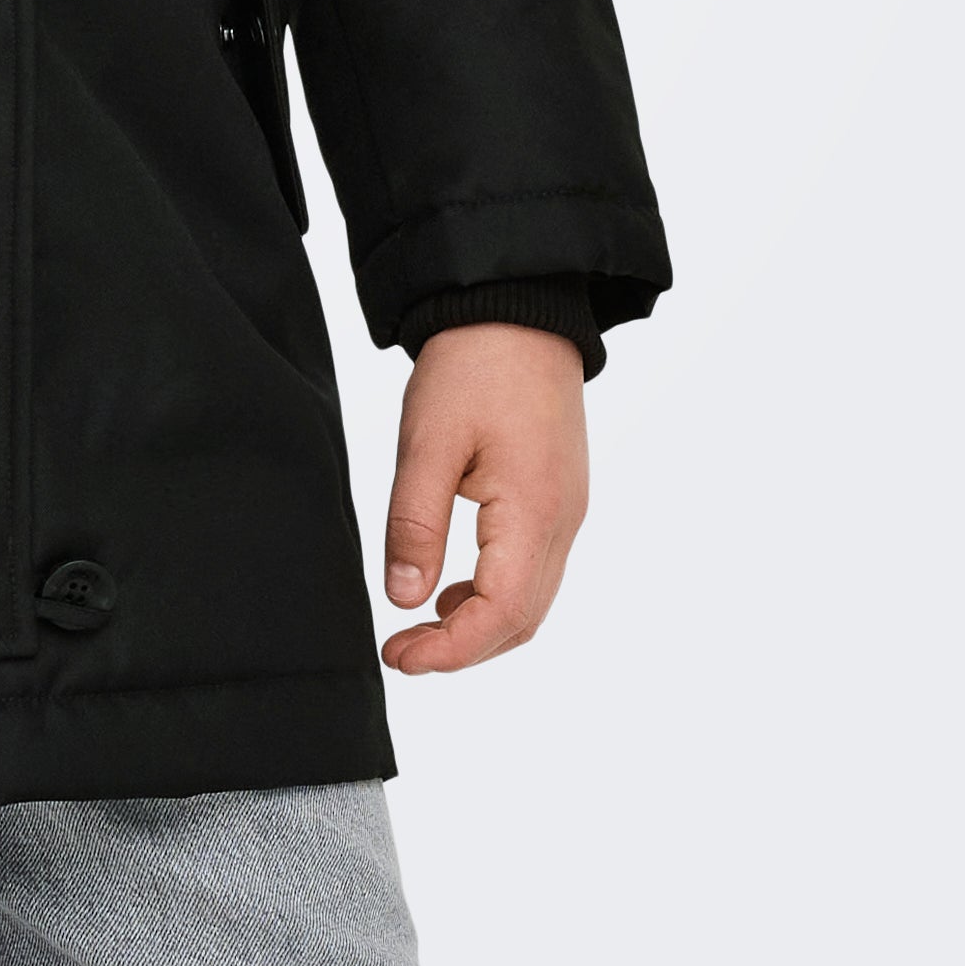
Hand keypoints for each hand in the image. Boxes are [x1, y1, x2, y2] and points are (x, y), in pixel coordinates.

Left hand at [379, 322, 587, 676]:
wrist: (517, 309)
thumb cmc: (472, 366)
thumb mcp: (427, 442)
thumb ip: (415, 524)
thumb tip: (403, 600)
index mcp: (534, 512)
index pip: (500, 615)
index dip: (449, 650)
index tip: (398, 656)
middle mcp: (563, 522)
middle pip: (522, 621)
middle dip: (463, 650)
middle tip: (402, 652)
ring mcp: (567, 511)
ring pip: (531, 601)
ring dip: (480, 626)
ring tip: (419, 626)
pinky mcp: (558, 498)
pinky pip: (534, 569)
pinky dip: (495, 594)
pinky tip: (451, 586)